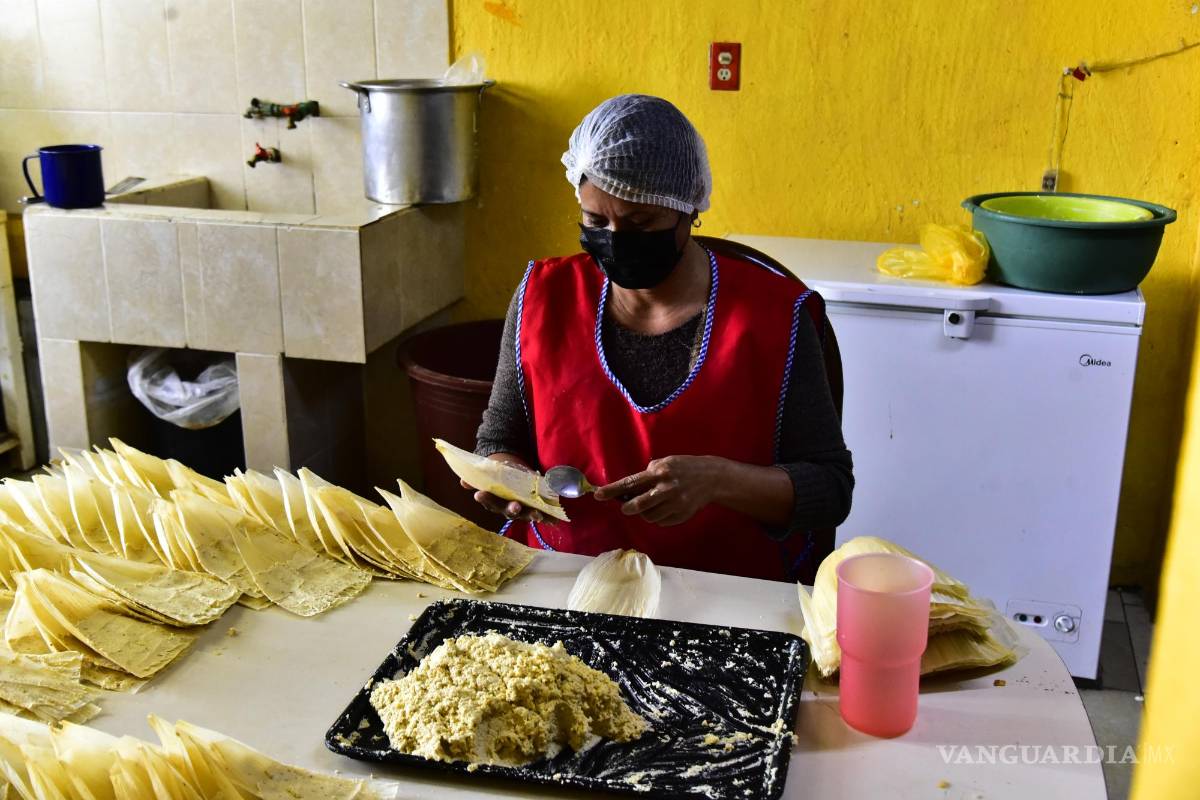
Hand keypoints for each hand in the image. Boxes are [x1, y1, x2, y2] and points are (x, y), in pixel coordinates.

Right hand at [462, 454, 543, 522]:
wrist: (513, 470)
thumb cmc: (498, 474)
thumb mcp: (488, 473)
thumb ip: (477, 478)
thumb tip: (463, 482)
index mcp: (496, 502)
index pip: (490, 502)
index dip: (486, 499)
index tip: (480, 495)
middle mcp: (509, 508)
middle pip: (510, 512)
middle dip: (513, 509)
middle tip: (515, 506)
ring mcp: (524, 509)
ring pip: (527, 514)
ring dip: (532, 515)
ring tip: (536, 514)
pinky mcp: (537, 507)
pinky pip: (543, 514)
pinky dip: (549, 518)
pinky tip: (554, 520)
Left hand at [594, 455, 724, 526]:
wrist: (711, 478)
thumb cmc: (684, 468)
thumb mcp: (666, 463)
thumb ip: (648, 474)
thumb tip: (628, 489)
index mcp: (659, 473)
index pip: (630, 483)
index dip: (612, 490)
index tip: (598, 495)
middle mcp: (666, 489)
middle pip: (638, 506)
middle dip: (628, 507)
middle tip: (626, 507)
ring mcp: (675, 504)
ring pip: (648, 516)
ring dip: (644, 512)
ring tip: (653, 502)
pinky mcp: (681, 515)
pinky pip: (660, 521)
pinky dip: (658, 516)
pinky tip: (665, 507)